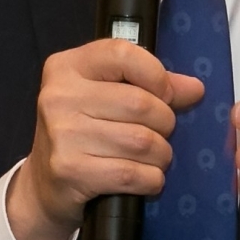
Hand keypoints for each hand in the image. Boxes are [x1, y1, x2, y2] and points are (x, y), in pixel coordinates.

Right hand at [7, 41, 205, 239]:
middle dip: (164, 124)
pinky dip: (151, 179)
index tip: (164, 95)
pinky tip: (146, 179)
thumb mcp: (106, 98)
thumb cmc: (83, 134)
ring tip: (153, 158)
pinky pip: (132, 173)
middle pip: (141, 103)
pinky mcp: (70, 171)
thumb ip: (150, 87)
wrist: (44, 186)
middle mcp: (59, 96)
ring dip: (161, 155)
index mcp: (67, 67)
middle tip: (160, 134)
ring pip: (141, 142)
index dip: (156, 75)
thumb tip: (195, 89)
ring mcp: (62, 134)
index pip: (123, 54)